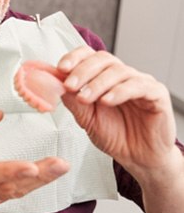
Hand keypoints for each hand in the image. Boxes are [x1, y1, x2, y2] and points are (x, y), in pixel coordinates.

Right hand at [0, 109, 68, 208]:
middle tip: (60, 164)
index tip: (31, 166)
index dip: (10, 171)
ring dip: (43, 180)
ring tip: (61, 166)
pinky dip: (36, 183)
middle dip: (38, 175)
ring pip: (18, 190)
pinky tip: (51, 173)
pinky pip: (19, 192)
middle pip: (11, 185)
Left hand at [57, 46, 177, 171]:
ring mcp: (140, 83)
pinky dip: (120, 91)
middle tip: (70, 86)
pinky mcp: (157, 95)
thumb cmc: (114, 135)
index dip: (74, 58)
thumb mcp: (86, 118)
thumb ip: (72, 100)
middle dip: (82, 71)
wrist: (138, 158)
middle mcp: (122, 76)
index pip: (89, 55)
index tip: (61, 68)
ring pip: (118, 71)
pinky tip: (107, 101)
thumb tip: (54, 83)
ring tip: (85, 98)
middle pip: (102, 59)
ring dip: (97, 83)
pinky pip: (139, 86)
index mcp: (103, 76)